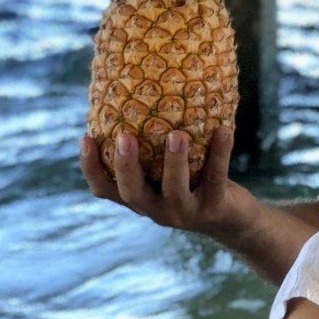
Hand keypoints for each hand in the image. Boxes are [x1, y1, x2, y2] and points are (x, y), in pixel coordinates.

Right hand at [80, 127, 252, 237]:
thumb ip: (152, 152)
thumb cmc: (194, 185)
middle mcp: (157, 210)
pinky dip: (220, 153)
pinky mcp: (214, 208)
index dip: (91, 168)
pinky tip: (223, 130)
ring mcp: (185, 212)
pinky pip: (216, 178)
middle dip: (126, 166)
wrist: (233, 220)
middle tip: (124, 136)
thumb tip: (140, 97)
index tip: (85, 138)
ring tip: (176, 135)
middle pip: (132, 193)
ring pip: (175, 190)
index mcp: (141, 199)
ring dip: (175, 162)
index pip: (105, 190)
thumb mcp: (168, 173)